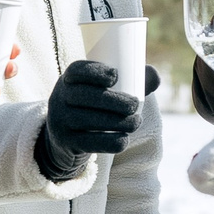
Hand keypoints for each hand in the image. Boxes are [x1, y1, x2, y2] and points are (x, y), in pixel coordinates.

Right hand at [34, 59, 142, 180]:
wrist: (65, 140)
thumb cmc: (93, 107)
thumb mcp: (103, 92)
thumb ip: (131, 81)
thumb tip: (154, 76)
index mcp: (68, 79)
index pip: (77, 70)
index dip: (94, 71)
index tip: (115, 75)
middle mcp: (59, 98)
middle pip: (85, 96)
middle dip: (113, 100)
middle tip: (134, 105)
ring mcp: (60, 121)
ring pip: (88, 120)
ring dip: (116, 122)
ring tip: (136, 122)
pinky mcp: (66, 143)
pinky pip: (88, 143)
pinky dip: (110, 142)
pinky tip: (124, 139)